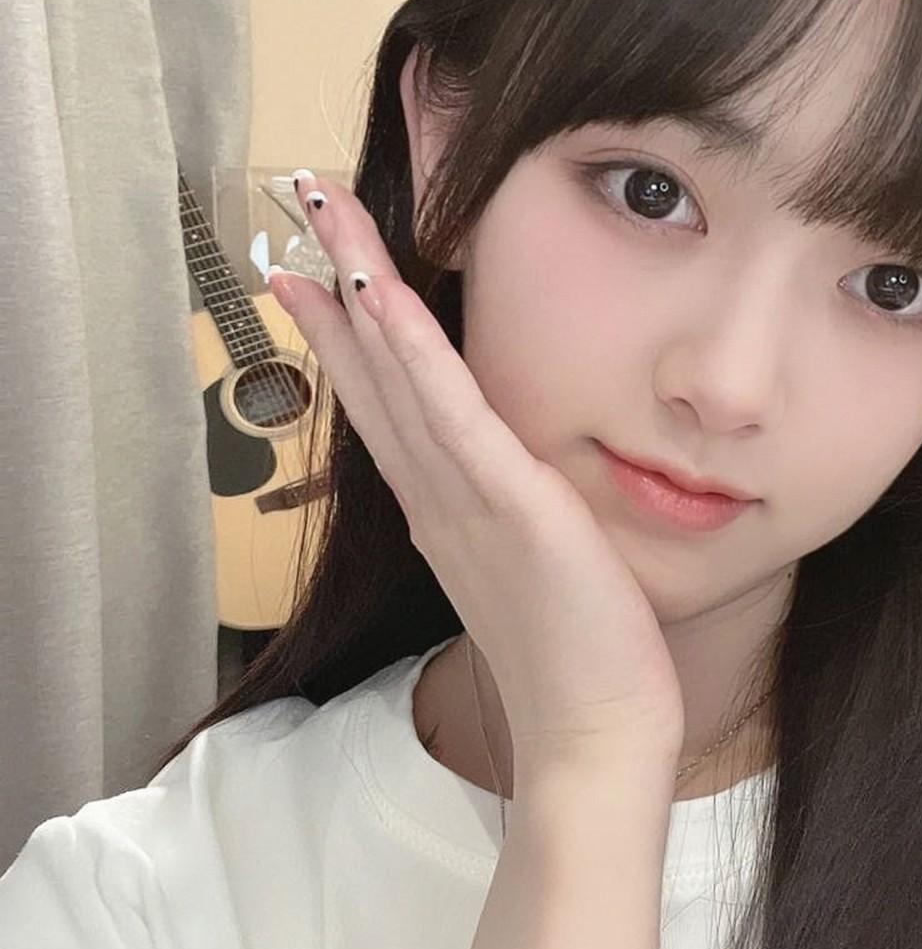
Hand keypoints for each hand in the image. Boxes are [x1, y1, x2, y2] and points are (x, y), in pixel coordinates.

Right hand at [268, 173, 684, 800]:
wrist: (594, 736)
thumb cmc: (574, 659)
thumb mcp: (530, 568)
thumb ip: (506, 518)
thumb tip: (507, 484)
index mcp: (443, 509)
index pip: (385, 405)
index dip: (346, 336)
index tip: (314, 278)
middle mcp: (437, 497)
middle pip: (374, 374)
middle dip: (337, 287)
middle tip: (299, 212)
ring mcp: (464, 499)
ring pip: (399, 376)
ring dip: (361, 290)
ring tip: (323, 217)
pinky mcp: (509, 505)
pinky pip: (452, 414)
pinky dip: (413, 354)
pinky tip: (383, 297)